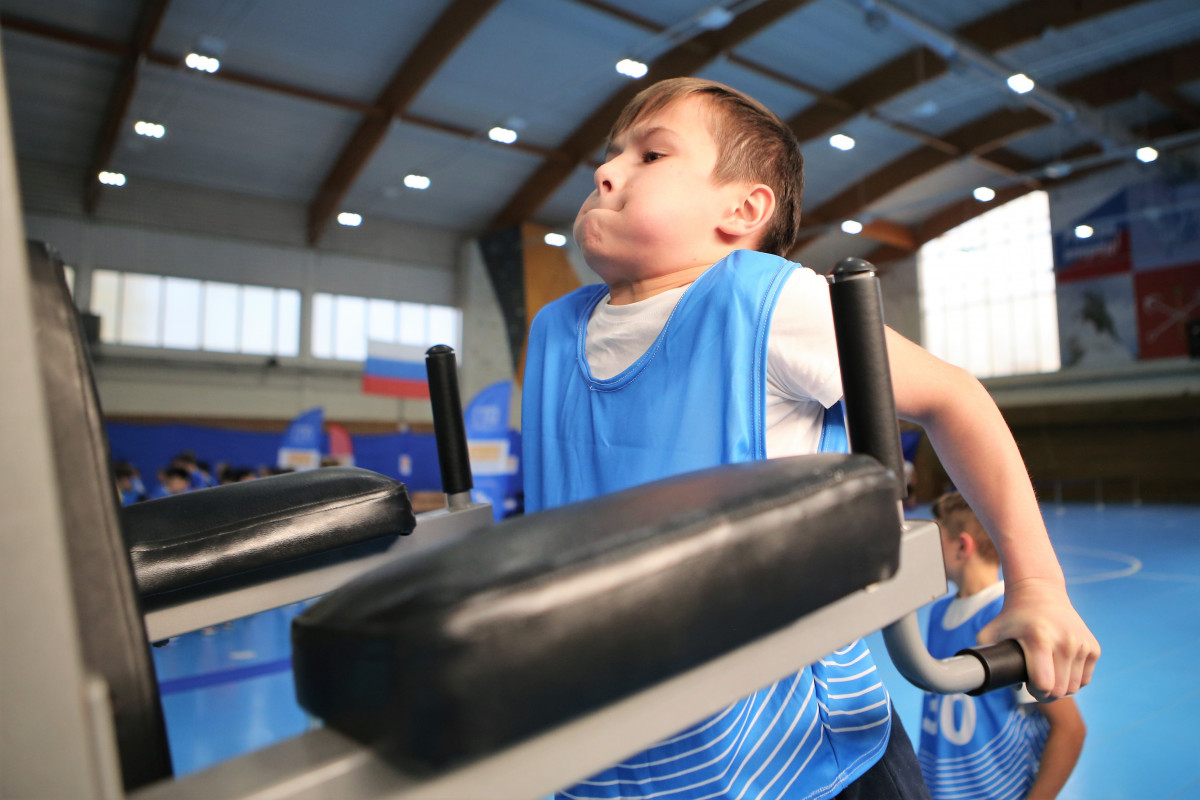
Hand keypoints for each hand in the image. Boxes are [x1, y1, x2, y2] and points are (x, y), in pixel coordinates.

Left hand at [977, 577, 1098, 702]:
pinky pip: (1086, 679)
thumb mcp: (990, 632)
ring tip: (1047, 675)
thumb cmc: (1012, 616)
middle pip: (1061, 691)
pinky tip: (1061, 669)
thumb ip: (983, 658)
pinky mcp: (1093, 647)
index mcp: (1039, 639)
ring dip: (1061, 688)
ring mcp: (1082, 644)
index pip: (1045, 685)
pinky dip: (1074, 680)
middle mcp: (1065, 642)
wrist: (1040, 592)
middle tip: (1036, 684)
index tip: (1027, 685)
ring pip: (1075, 688)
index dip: (1035, 692)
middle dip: (1047, 694)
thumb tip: (986, 683)